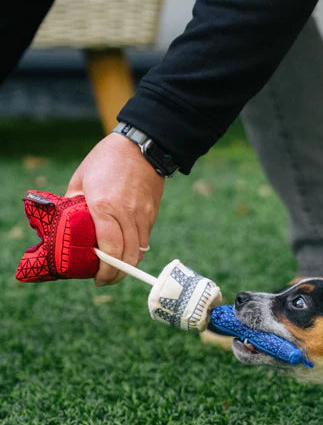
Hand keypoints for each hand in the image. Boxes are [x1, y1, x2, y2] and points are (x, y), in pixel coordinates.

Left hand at [65, 133, 164, 285]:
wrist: (142, 146)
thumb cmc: (107, 159)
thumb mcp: (81, 178)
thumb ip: (74, 203)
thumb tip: (68, 224)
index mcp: (104, 206)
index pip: (110, 249)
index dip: (105, 270)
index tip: (97, 278)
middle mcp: (126, 214)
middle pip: (127, 256)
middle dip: (117, 275)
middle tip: (106, 279)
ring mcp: (142, 215)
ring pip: (139, 251)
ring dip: (128, 264)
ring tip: (116, 268)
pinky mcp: (152, 213)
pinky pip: (144, 239)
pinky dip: (135, 250)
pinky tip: (126, 250)